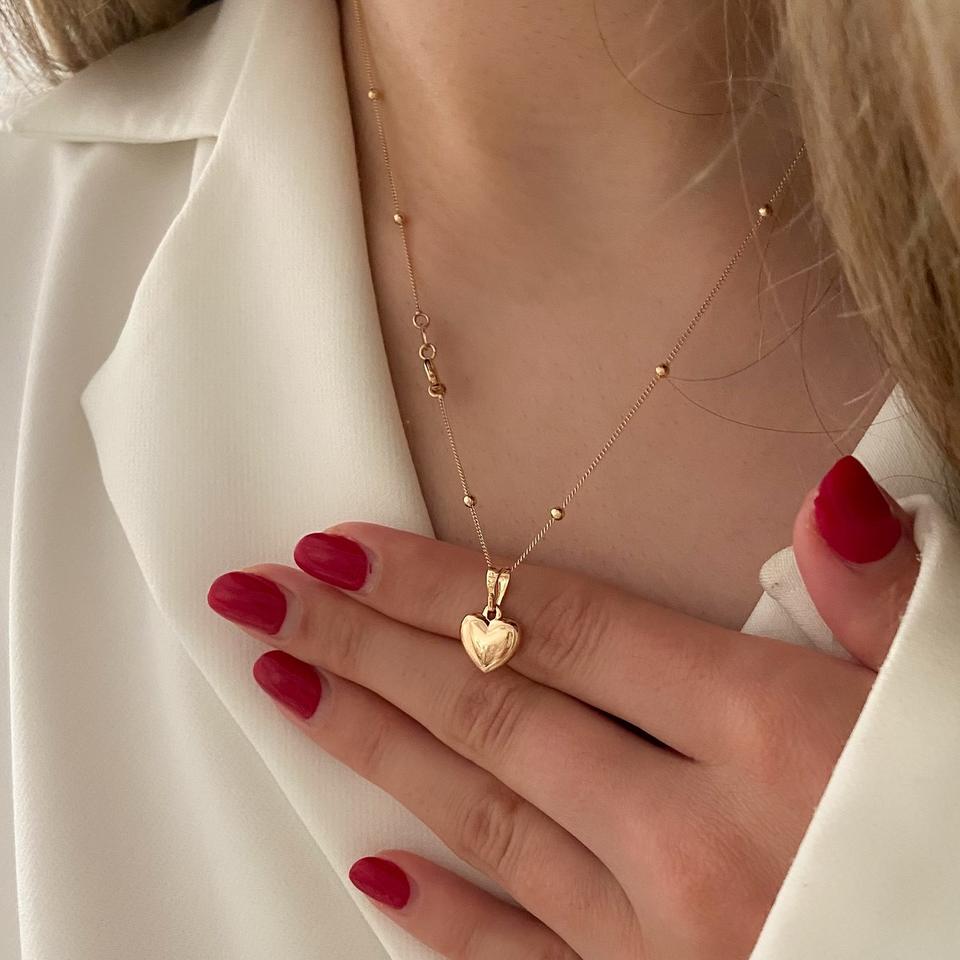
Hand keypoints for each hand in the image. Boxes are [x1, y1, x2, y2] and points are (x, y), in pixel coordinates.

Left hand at [207, 456, 920, 959]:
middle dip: (363, 642)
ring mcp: (667, 934)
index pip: (559, 626)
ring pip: (485, 816)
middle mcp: (698, 834)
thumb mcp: (943, 702)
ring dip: (375, 745)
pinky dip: (448, 914)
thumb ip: (881, 604)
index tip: (340, 546)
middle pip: (493, 708)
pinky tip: (376, 871)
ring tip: (288, 684)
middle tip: (265, 598)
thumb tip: (833, 499)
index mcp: (773, 734)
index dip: (437, 579)